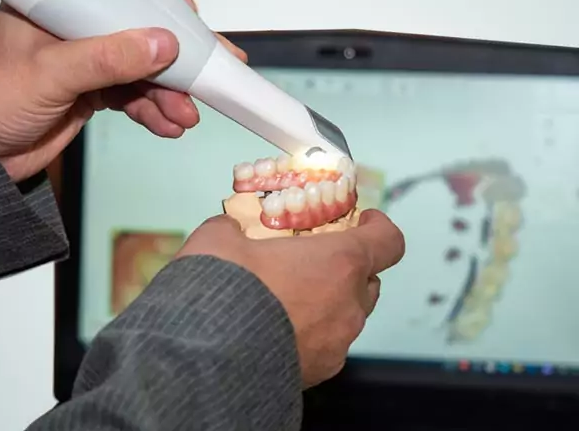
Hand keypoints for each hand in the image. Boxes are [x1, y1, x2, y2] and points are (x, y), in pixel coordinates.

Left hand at [0, 0, 246, 181]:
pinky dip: (153, 109)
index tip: (189, 19)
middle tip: (207, 74)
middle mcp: (73, 24)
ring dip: (168, 92)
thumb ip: (105, 59)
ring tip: (184, 114)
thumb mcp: (49, 75)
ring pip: (141, 67)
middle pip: (138, 29)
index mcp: (53, 0)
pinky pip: (134, 94)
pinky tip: (168, 124)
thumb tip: (160, 44)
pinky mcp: (92, 89)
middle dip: (173, 57)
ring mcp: (86, 58)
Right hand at [176, 209, 404, 386]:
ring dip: (325, 305)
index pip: (388, 240)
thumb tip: (230, 229)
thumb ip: (233, 228)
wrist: (208, 355)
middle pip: (368, 281)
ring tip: (283, 302)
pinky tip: (271, 333)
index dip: (378, 227)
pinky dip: (307, 336)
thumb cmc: (225, 286)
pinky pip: (324, 347)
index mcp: (339, 261)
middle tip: (311, 262)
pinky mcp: (319, 373)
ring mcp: (337, 343)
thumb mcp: (218, 237)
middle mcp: (349, 304)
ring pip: (345, 317)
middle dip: (346, 269)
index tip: (362, 221)